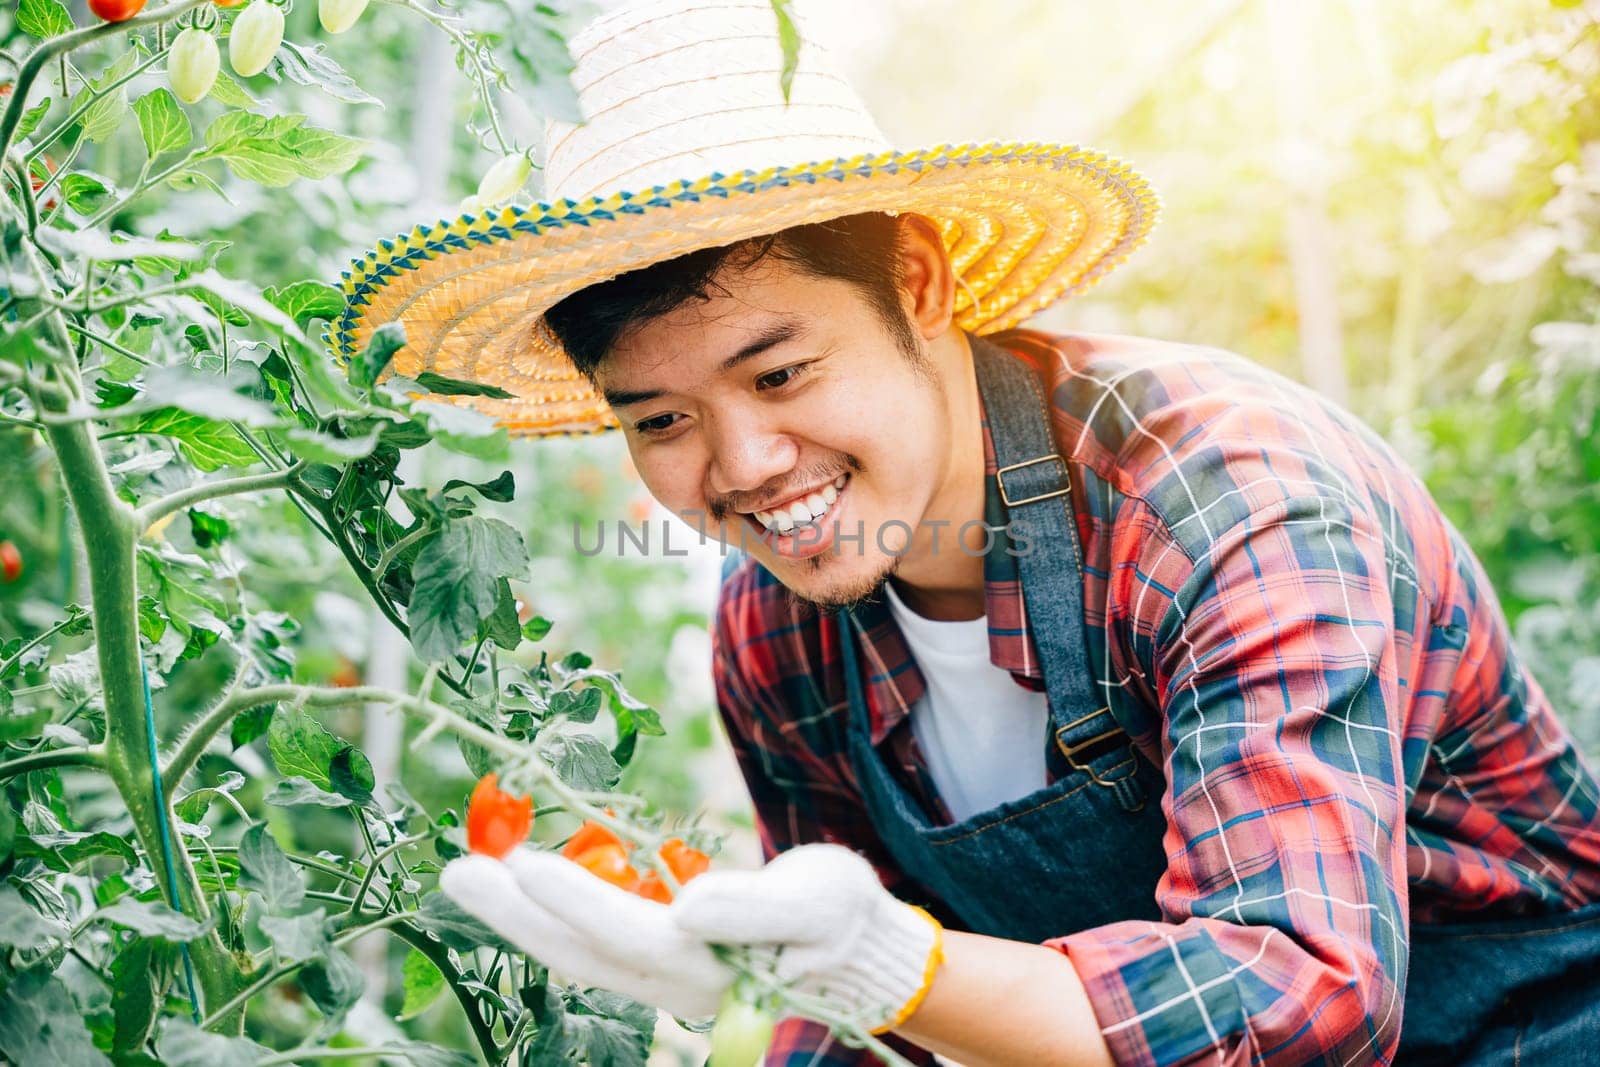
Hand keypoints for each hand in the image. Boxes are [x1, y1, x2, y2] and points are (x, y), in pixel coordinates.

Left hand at [439, 843, 942, 1031]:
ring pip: (576, 949)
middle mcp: (674, 980)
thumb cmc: (842, 918)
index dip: (575, 901)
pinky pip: (591, 937)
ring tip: (468, 875)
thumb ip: (753, 908)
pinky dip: (551, 913)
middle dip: (515, 914)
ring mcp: (663, 971)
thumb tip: (689, 907)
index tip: (522, 865)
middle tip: (456, 873)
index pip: (628, 934)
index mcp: (710, 968)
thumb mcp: (814, 903)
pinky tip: (520, 886)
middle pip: (580, 951)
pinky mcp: (662, 955)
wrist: (858, 948)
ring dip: (520, 914)